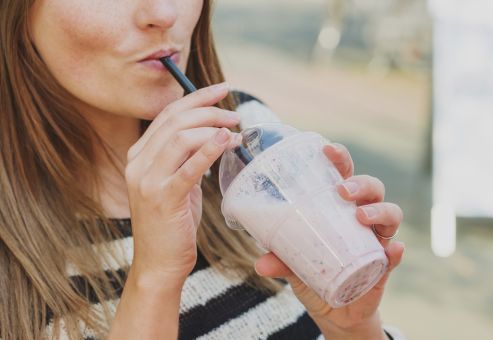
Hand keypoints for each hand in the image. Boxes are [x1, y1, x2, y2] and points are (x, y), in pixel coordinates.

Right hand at [125, 83, 240, 286]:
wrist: (159, 263)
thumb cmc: (173, 222)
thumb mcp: (177, 182)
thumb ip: (186, 158)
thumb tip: (215, 132)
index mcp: (139, 155)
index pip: (167, 114)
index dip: (196, 98)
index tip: (221, 89)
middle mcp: (138, 163)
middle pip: (175, 120)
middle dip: (209, 110)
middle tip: (235, 115)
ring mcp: (147, 181)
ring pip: (180, 137)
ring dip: (213, 128)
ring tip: (237, 131)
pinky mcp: (162, 199)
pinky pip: (188, 167)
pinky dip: (209, 149)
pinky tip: (227, 141)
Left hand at [255, 143, 403, 339]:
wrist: (334, 309)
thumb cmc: (315, 272)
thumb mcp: (293, 264)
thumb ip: (281, 261)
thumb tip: (260, 264)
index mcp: (339, 206)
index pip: (344, 173)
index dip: (340, 158)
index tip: (327, 149)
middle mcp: (362, 216)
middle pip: (373, 188)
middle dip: (361, 184)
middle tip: (342, 192)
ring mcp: (376, 239)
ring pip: (391, 214)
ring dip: (380, 211)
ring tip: (362, 217)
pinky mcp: (385, 265)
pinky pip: (395, 255)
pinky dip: (396, 251)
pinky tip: (392, 251)